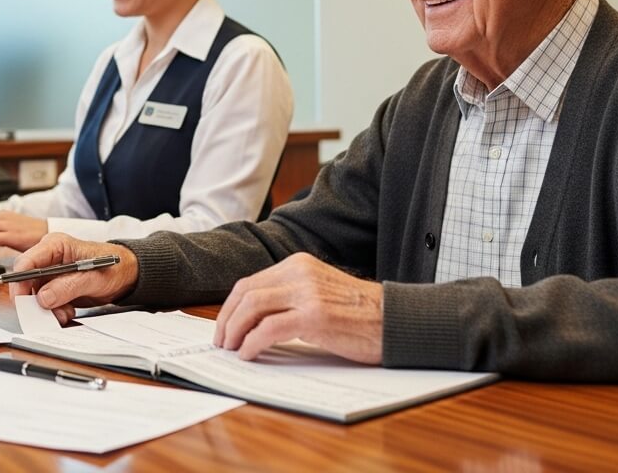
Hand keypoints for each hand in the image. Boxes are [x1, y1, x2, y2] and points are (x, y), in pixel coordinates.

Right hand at [7, 234, 138, 324]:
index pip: (26, 261)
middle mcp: (49, 258)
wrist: (125, 276)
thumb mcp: (92, 278)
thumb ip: (67, 287)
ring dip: (46, 308)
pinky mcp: (54, 286)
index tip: (21, 300)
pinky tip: (67, 312)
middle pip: (26, 280)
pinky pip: (44, 302)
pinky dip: (53, 311)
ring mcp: (50, 273)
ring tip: (65, 313)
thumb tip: (43, 298)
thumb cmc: (113, 268)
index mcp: (56, 245)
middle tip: (45, 313)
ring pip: (34, 295)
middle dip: (34, 300)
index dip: (20, 281)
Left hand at [214, 253, 383, 363]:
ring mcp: (307, 293)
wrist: (395, 320)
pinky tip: (249, 354)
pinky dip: (252, 343)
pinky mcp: (314, 316)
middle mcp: (300, 272)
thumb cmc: (360, 314)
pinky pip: (269, 328)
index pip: (250, 282)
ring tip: (231, 349)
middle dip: (226, 319)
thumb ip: (290, 295)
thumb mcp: (319, 291)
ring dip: (235, 331)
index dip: (230, 307)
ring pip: (252, 307)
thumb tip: (254, 319)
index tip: (224, 326)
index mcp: (298, 264)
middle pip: (246, 293)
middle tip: (222, 341)